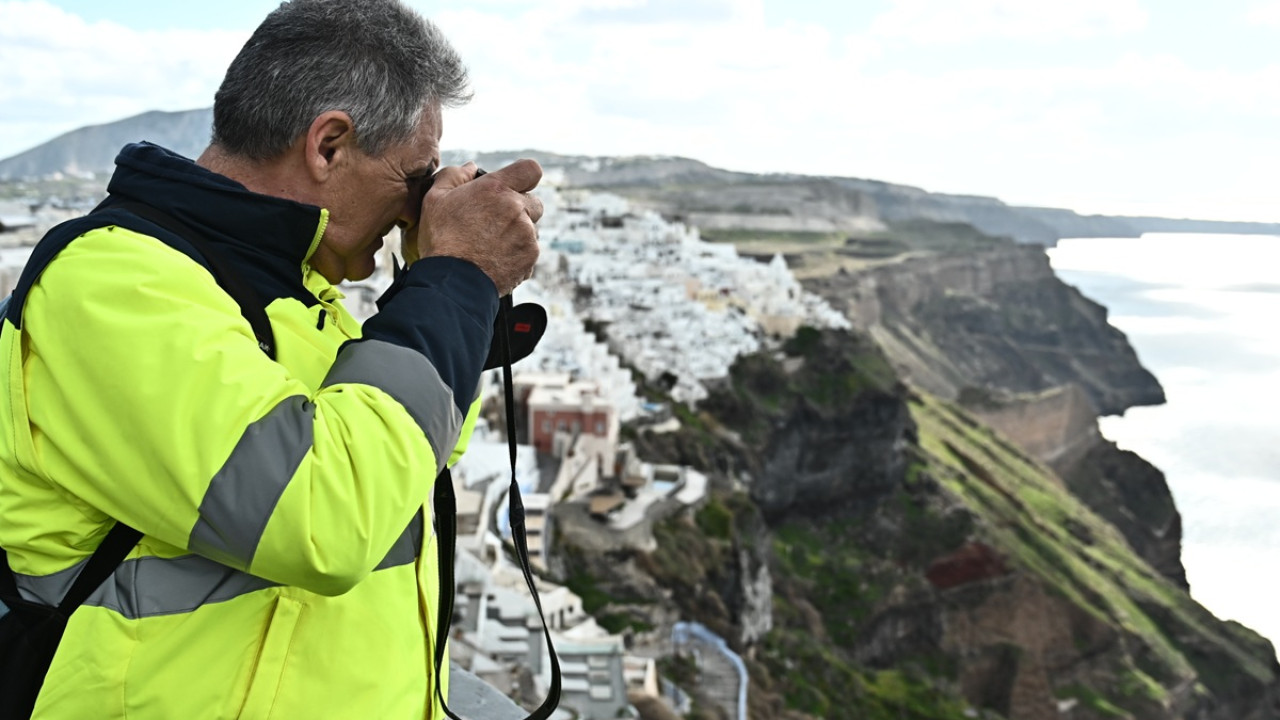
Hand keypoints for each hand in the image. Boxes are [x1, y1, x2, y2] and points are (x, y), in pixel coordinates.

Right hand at [412, 160, 542, 295]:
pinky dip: (517, 254)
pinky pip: (530, 251)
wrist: (452, 281)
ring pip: (531, 229)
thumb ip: (455, 176)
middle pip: (534, 203)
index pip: (530, 170)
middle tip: (496, 222)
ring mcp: (526, 235)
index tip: (514, 186)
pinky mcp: (530, 258)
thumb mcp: (435, 198)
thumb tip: (471, 167)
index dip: (524, 176)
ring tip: (491, 245)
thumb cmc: (441, 239)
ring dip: (518, 233)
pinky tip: (495, 259)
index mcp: (496, 189)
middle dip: (520, 209)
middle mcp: (517, 209)